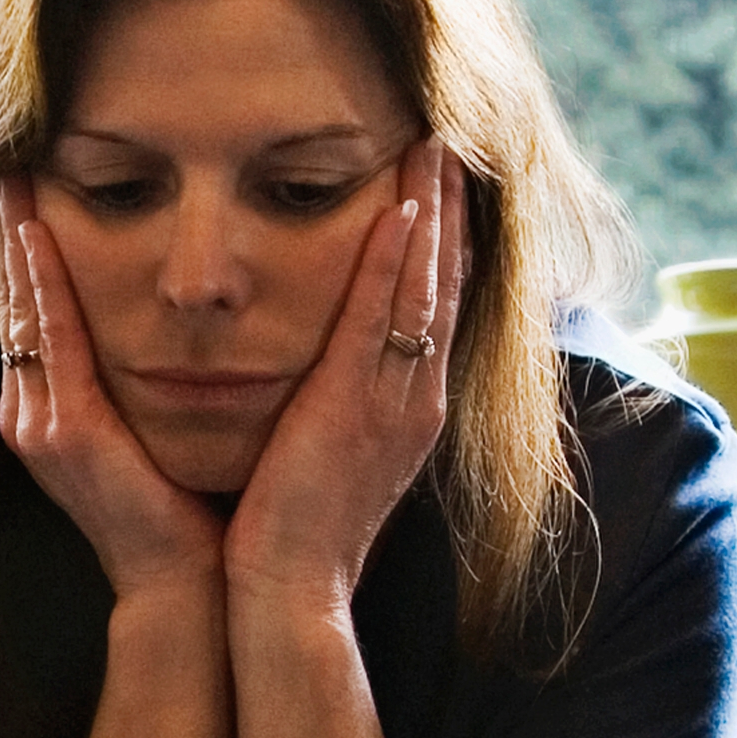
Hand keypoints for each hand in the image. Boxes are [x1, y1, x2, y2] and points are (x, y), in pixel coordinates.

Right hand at [0, 177, 227, 605]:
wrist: (185, 585)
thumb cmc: (185, 508)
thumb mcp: (155, 427)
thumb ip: (142, 377)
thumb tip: (174, 319)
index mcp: (52, 409)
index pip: (34, 309)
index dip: (24, 247)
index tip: (26, 182)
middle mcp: (31, 412)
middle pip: (15, 298)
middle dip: (9, 227)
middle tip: (1, 153)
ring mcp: (39, 424)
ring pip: (22, 309)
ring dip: (15, 238)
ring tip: (9, 171)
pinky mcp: (62, 433)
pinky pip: (49, 340)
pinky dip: (41, 283)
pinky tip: (38, 231)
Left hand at [221, 141, 463, 624]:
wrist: (289, 593)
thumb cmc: (291, 534)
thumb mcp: (325, 455)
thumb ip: (334, 406)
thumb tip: (322, 372)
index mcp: (409, 410)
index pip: (435, 309)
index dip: (441, 245)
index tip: (438, 186)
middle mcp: (416, 400)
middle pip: (445, 286)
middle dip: (447, 212)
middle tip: (445, 143)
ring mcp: (393, 404)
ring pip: (426, 290)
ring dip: (431, 215)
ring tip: (432, 149)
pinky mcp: (355, 409)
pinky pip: (382, 321)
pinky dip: (396, 262)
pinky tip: (399, 209)